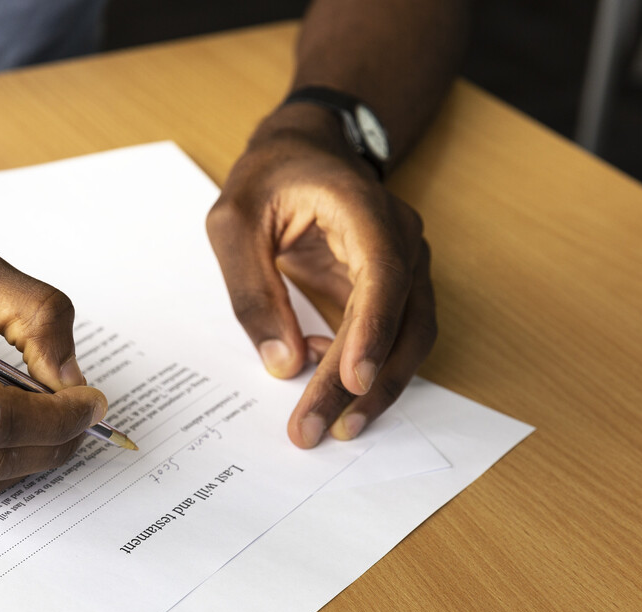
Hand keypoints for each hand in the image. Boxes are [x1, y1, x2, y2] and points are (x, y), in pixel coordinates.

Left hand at [206, 105, 436, 447]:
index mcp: (364, 207)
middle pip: (401, 320)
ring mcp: (404, 266)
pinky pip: (391, 340)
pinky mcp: (392, 292)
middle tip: (319, 429)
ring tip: (332, 429)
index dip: (373, 329)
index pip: (383, 274)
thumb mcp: (233, 222)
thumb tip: (281, 362)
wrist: (304, 152)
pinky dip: (365, 371)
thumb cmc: (268, 179)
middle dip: (362, 383)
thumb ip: (252, 290)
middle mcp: (400, 239)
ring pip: (408, 339)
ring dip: (376, 390)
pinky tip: (328, 391)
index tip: (353, 379)